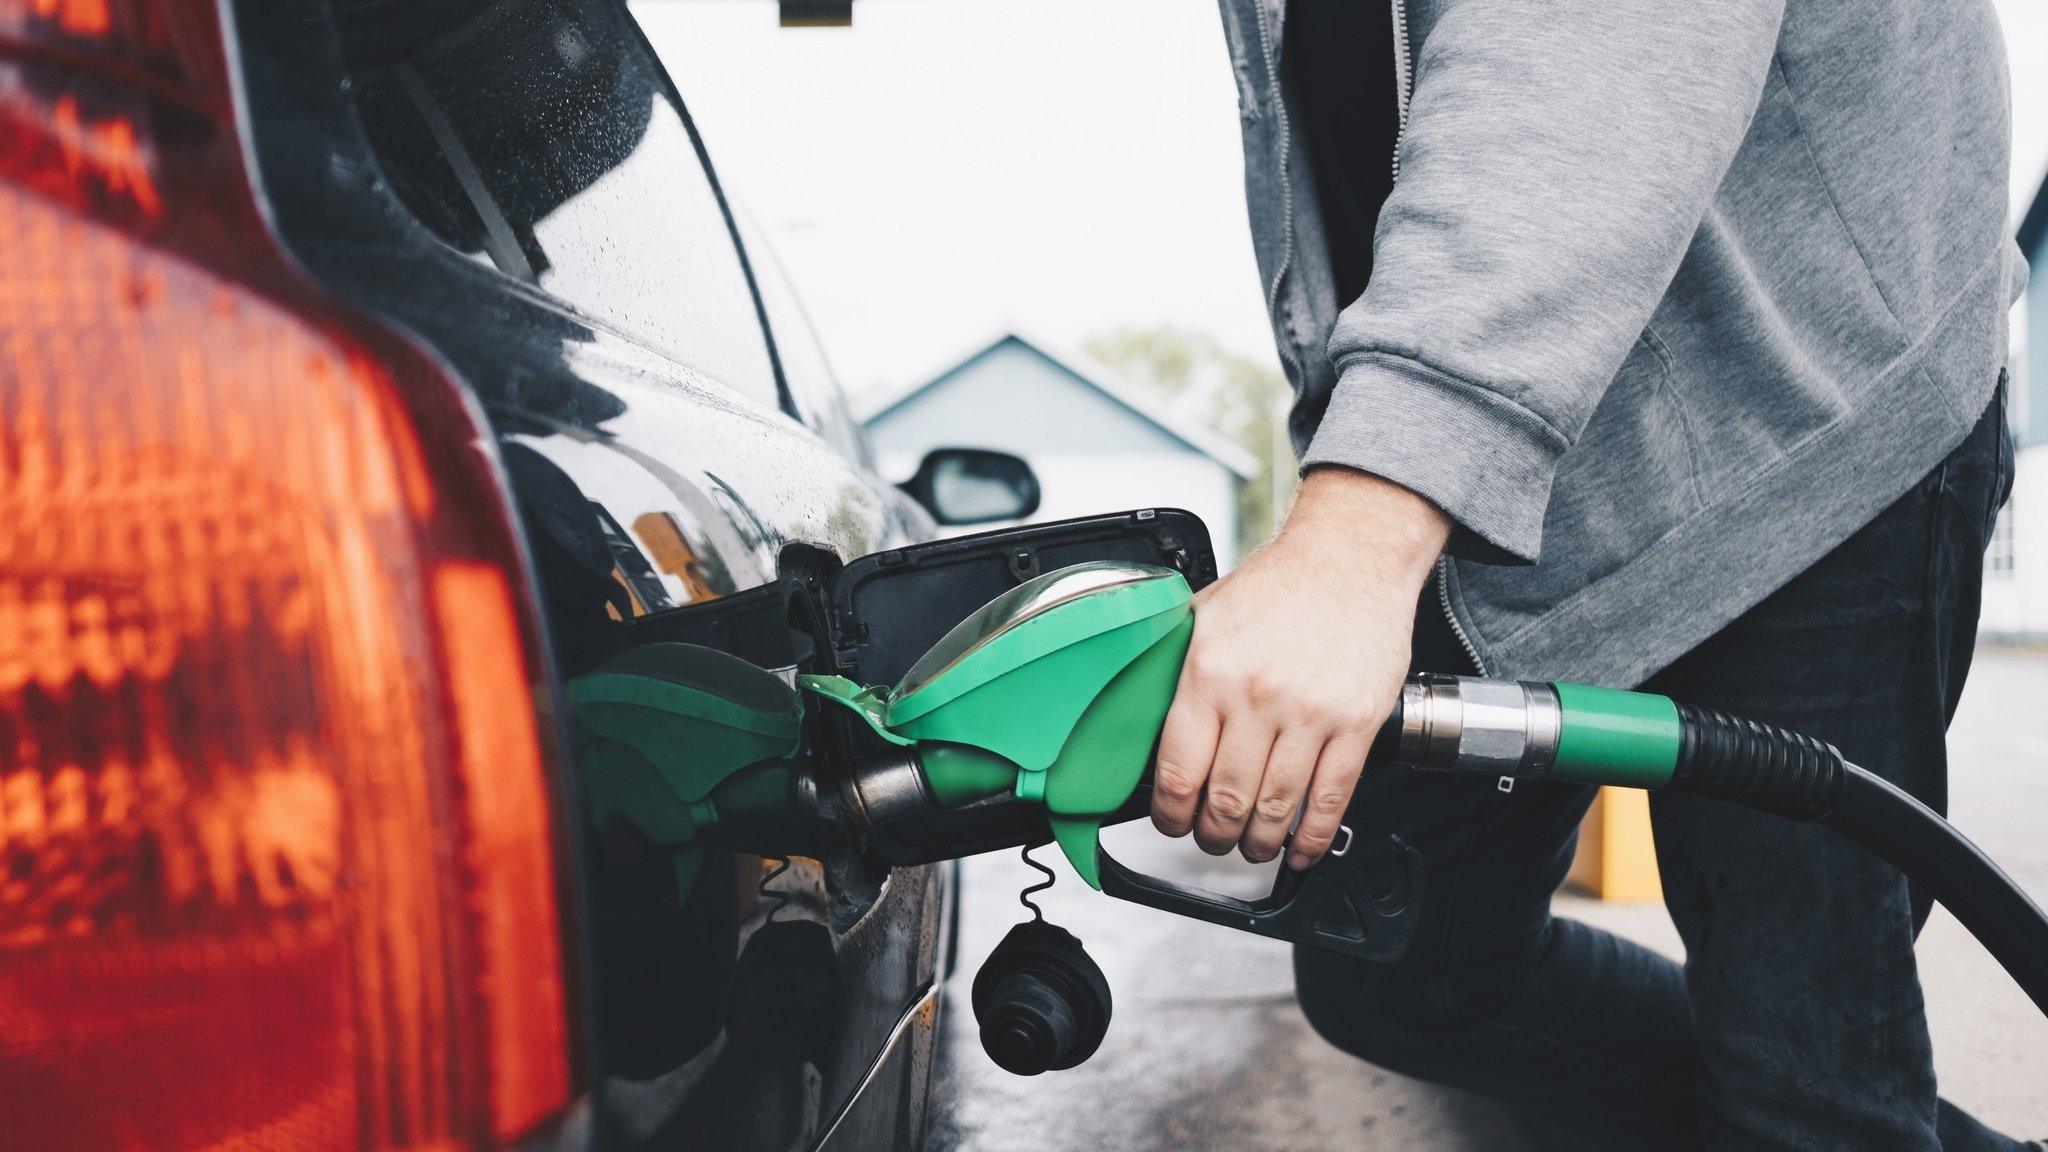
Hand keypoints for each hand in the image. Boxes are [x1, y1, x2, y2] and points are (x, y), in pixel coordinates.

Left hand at [1150, 468, 1450, 869]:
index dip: (1169, 813)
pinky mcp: (1357, 724)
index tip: (1170, 820)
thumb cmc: (1278, 586)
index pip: (1177, 770)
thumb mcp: (1204, 615)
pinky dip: (1312, 837)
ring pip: (1275, 808)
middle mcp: (1257, 697)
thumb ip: (1174, 667)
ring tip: (1250, 845)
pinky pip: (1331, 799)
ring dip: (1258, 842)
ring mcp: (1311, 714)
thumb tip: (1141, 714)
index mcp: (1209, 673)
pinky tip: (1300, 849)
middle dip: (1212, 834)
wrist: (1349, 558)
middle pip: (1225, 800)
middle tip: (1210, 837)